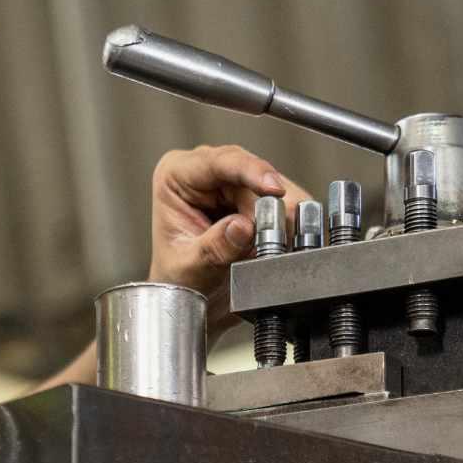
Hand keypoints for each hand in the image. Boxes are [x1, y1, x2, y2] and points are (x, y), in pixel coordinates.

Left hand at [147, 145, 312, 339]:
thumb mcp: (190, 267)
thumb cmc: (178, 279)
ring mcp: (231, 182)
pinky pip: (283, 202)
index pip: (218, 162)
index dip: (250, 172)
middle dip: (268, 209)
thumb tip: (243, 227)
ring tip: (267, 249)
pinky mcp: (255, 196)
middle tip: (273, 241)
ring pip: (272, 189)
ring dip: (279, 219)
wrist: (190, 300)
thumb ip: (215, 247)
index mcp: (176, 176)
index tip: (274, 189)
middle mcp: (204, 172)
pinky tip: (278, 244)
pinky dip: (286, 225)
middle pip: (251, 176)